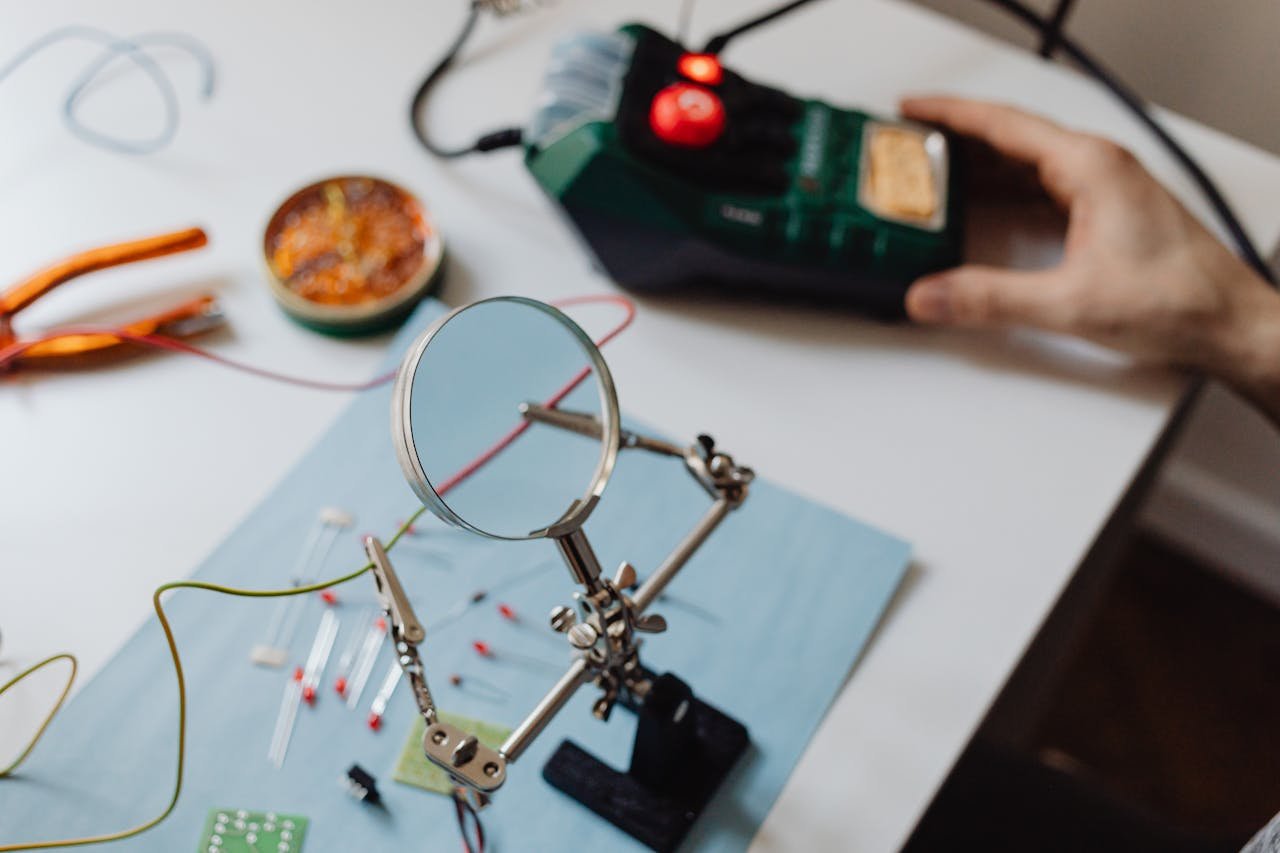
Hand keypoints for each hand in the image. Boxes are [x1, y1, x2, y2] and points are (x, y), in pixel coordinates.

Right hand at [900, 96, 1279, 419]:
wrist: (1228, 324)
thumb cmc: (1179, 300)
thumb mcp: (1069, 303)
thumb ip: (991, 299)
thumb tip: (931, 294)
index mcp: (1090, 167)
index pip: (1003, 125)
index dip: (949, 115)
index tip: (911, 110)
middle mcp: (1097, 168)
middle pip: (1009, 141)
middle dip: (953, 142)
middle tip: (908, 146)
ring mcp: (1102, 188)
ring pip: (1024, 166)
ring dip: (976, 171)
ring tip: (931, 177)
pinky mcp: (1104, 212)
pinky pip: (1039, 190)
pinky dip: (1001, 195)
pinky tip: (978, 210)